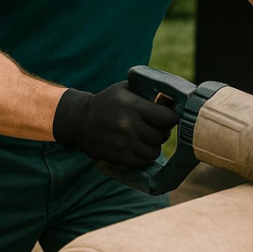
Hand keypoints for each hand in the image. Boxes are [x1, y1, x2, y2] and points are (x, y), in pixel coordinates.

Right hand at [52, 81, 178, 168]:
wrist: (80, 120)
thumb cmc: (107, 102)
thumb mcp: (125, 89)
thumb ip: (147, 93)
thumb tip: (172, 100)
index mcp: (131, 104)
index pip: (166, 117)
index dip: (171, 118)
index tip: (169, 117)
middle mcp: (128, 124)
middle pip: (161, 135)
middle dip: (163, 132)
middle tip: (158, 128)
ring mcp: (123, 143)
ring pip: (154, 151)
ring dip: (154, 146)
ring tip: (149, 139)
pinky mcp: (118, 157)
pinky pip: (142, 162)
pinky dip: (144, 157)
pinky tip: (140, 148)